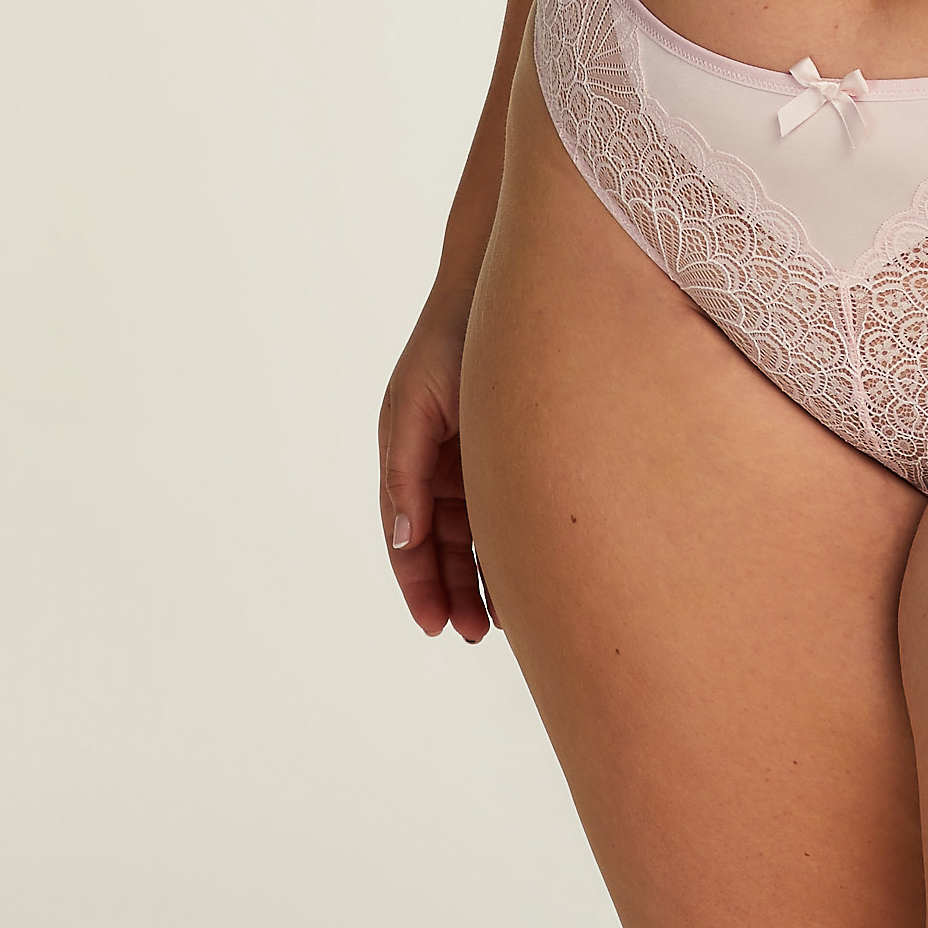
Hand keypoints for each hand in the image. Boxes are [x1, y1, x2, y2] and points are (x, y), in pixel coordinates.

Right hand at [379, 301, 491, 640]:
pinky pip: (499, 511)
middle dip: (451, 592)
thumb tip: (404, 540)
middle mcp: (434, 465)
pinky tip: (523, 577)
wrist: (499, 292)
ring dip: (479, 579)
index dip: (418, 582)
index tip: (435, 625)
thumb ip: (406, 472)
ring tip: (497, 623)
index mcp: (406, 456)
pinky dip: (505, 545)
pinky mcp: (501, 452)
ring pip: (471, 537)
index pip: (407, 537)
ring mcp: (469, 461)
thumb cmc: (450, 342)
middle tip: (471, 635)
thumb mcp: (417, 407)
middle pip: (438, 547)